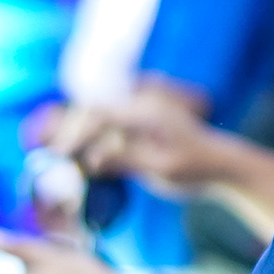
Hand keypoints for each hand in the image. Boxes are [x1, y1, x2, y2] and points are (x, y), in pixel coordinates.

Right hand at [62, 82, 221, 197]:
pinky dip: (90, 138)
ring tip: (61, 156)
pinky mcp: (136, 125)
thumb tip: (90, 160)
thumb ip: (127, 161)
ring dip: (78, 132)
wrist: (219, 164)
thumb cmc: (195, 168)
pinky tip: (79, 158)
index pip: (100, 112)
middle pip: (93, 108)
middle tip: (54, 155)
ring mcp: (138, 113)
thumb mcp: (162, 168)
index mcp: (147, 110)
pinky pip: (106, 125)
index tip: (60, 151)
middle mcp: (140, 105)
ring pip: (97, 115)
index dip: (75, 130)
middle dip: (70, 129)